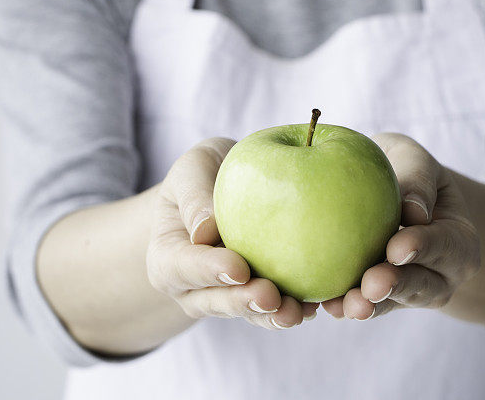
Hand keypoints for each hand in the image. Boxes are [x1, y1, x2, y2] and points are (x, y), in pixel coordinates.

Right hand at [147, 137, 318, 328]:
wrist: (219, 191)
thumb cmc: (203, 174)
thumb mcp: (192, 168)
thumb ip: (194, 194)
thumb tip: (205, 229)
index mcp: (168, 257)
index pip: (184, 266)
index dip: (209, 270)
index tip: (238, 267)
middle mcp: (192, 288)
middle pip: (216, 301)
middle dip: (244, 302)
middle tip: (270, 296)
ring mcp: (225, 298)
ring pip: (247, 313)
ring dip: (272, 316)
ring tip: (297, 312)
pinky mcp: (256, 298)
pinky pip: (274, 309)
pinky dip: (294, 308)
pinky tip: (316, 305)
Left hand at [322, 133, 480, 319]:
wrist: (392, 191)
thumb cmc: (404, 169)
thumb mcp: (415, 160)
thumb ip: (418, 178)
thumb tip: (415, 211)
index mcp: (459, 238)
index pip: (446, 244)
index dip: (424, 248)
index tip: (396, 249)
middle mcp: (442, 274)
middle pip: (423, 284)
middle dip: (397, 286)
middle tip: (371, 285)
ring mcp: (412, 292)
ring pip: (394, 303)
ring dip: (370, 305)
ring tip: (347, 305)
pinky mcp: (381, 300)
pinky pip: (367, 306)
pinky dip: (346, 306)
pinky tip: (327, 305)